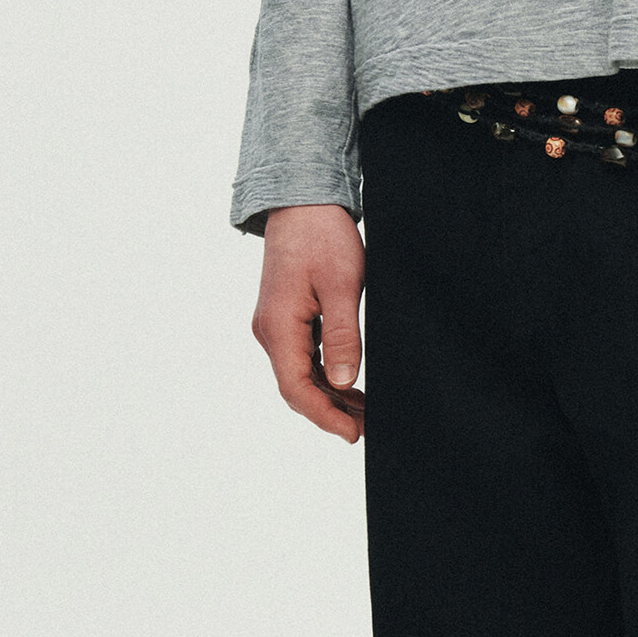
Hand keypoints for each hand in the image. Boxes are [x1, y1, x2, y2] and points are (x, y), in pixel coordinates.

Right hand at [251, 204, 365, 443]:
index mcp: (278, 326)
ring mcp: (276, 327)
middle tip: (366, 429)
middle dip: (330, 413)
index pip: (296, 389)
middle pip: (297, 389)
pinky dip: (326, 377)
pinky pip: (304, 360)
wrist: (302, 202)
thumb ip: (342, 336)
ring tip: (364, 414)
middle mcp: (271, 331)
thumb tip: (342, 382)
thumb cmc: (322, 237)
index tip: (352, 434)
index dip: (324, 417)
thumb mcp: (341, 286)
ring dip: (330, 398)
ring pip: (301, 377)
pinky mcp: (286, 320)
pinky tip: (350, 387)